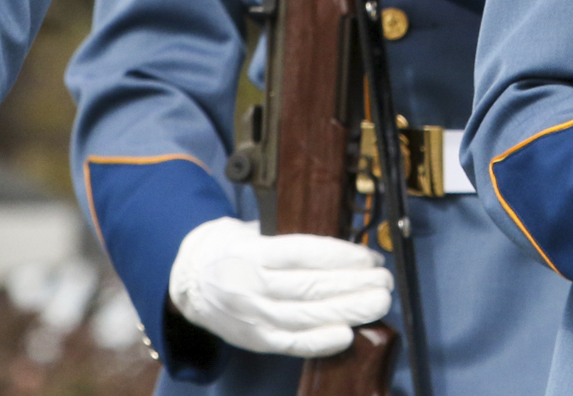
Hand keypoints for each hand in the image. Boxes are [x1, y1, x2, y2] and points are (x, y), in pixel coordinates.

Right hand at [168, 218, 392, 357]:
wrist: (188, 279)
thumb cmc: (233, 249)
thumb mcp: (255, 230)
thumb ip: (290, 240)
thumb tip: (342, 249)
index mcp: (254, 251)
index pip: (305, 253)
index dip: (342, 257)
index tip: (370, 258)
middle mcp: (251, 285)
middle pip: (311, 288)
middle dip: (355, 286)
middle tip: (384, 282)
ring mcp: (252, 315)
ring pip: (305, 317)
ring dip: (347, 311)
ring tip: (376, 304)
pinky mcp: (253, 338)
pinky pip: (290, 343)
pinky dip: (319, 342)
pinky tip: (346, 334)